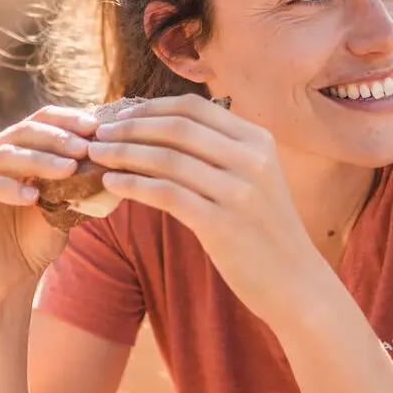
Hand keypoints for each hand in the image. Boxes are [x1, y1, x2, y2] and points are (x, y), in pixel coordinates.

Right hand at [0, 106, 98, 301]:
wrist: (9, 283)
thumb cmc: (35, 242)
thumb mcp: (63, 207)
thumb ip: (77, 181)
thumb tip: (109, 155)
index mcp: (12, 151)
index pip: (38, 121)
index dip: (66, 121)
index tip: (95, 128)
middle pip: (21, 133)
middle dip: (56, 138)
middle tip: (84, 147)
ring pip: (2, 156)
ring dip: (38, 160)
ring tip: (67, 170)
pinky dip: (7, 188)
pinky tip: (32, 197)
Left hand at [85, 95, 322, 325]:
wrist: (296, 284)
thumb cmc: (264, 232)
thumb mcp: (254, 179)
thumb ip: (219, 153)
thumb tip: (159, 131)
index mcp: (258, 140)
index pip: (194, 107)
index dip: (150, 107)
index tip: (119, 115)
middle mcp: (252, 159)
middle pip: (176, 128)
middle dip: (130, 127)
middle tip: (98, 134)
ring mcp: (239, 191)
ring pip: (167, 159)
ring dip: (123, 154)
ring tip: (96, 156)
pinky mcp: (223, 224)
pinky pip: (166, 194)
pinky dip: (133, 185)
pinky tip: (112, 184)